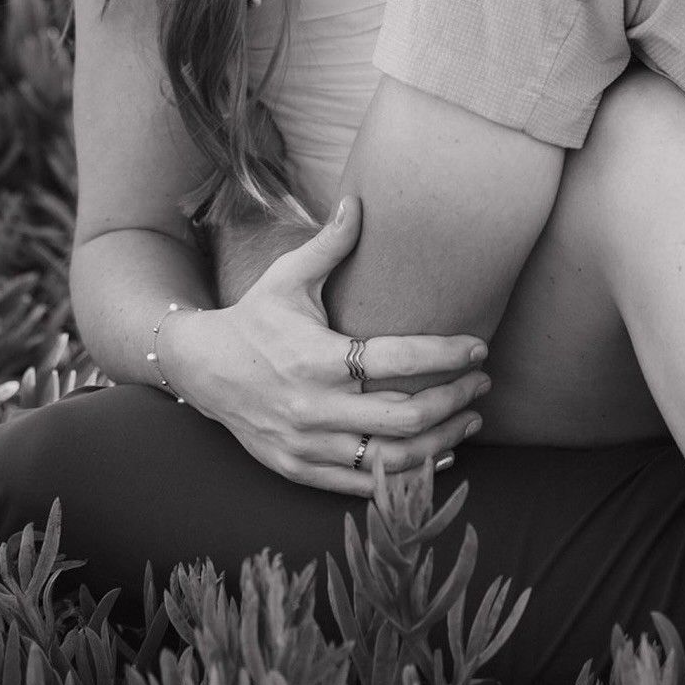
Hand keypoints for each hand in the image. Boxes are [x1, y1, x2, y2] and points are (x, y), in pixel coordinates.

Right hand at [160, 196, 489, 494]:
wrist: (202, 370)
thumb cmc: (255, 318)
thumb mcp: (288, 277)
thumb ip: (330, 244)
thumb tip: (359, 199)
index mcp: (318, 358)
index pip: (397, 360)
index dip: (446, 355)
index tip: (479, 347)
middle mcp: (315, 407)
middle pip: (405, 417)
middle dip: (454, 400)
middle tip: (482, 383)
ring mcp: (308, 445)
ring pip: (391, 459)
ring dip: (441, 441)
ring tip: (471, 420)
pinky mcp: (301, 470)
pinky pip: (365, 485)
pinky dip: (407, 474)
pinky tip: (437, 454)